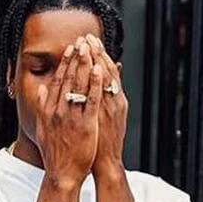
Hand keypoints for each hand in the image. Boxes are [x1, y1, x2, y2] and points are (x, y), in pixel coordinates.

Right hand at [35, 37, 104, 192]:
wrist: (62, 175)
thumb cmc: (55, 154)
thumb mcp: (42, 129)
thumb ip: (41, 108)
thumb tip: (41, 89)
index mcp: (50, 111)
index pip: (58, 81)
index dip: (65, 63)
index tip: (70, 49)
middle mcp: (59, 112)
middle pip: (68, 79)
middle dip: (75, 58)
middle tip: (82, 41)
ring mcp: (73, 118)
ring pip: (80, 86)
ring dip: (85, 65)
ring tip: (90, 48)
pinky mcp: (86, 126)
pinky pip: (92, 101)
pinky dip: (95, 84)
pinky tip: (99, 70)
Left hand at [86, 34, 127, 177]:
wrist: (106, 164)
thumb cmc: (103, 143)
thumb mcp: (108, 118)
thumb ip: (105, 99)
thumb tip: (103, 81)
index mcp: (115, 101)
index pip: (106, 72)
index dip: (98, 55)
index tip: (90, 40)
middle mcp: (114, 102)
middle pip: (105, 72)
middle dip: (96, 53)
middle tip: (87, 37)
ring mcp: (110, 109)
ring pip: (104, 79)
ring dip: (96, 61)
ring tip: (87, 45)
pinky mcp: (103, 118)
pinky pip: (101, 95)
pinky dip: (99, 80)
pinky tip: (95, 67)